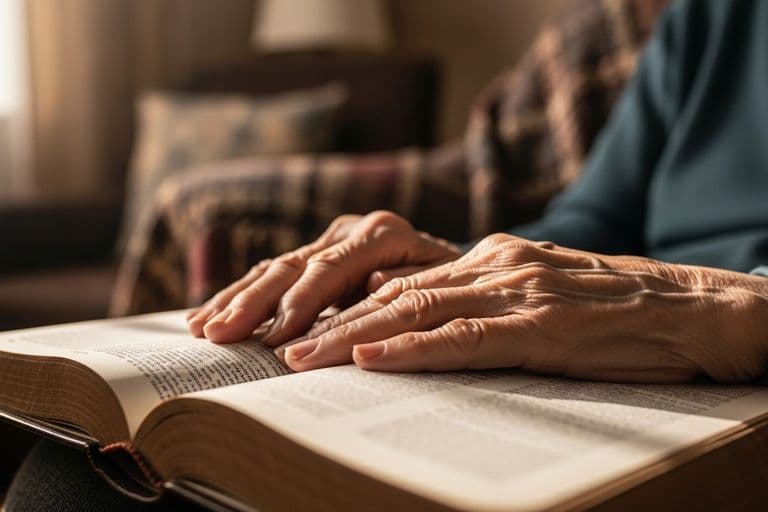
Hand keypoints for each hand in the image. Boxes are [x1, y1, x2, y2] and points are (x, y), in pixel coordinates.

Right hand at [186, 211, 460, 344]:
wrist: (458, 269)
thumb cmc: (454, 285)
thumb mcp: (447, 284)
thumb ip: (414, 283)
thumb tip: (377, 282)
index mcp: (382, 233)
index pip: (330, 269)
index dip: (299, 304)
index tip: (274, 340)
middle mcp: (350, 231)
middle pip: (292, 267)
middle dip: (253, 303)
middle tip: (219, 335)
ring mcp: (329, 241)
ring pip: (273, 269)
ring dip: (236, 300)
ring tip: (202, 329)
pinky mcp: (315, 256)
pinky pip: (270, 274)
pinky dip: (239, 296)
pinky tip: (206, 315)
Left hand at [278, 233, 767, 382]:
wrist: (692, 307)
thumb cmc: (611, 308)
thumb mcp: (536, 292)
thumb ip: (484, 298)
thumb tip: (422, 318)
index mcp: (491, 257)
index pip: (400, 280)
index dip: (345, 304)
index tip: (299, 326)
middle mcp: (494, 265)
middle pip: (392, 292)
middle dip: (328, 318)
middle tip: (278, 342)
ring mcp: (517, 292)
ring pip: (417, 310)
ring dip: (352, 336)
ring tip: (301, 356)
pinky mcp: (543, 327)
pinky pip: (465, 337)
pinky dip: (413, 349)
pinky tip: (372, 358)